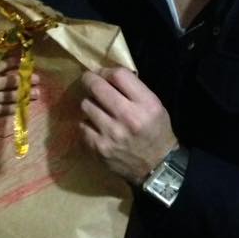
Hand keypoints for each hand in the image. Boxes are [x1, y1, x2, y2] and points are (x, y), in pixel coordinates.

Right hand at [0, 42, 38, 117]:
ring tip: (37, 93)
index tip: (26, 62)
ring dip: (24, 95)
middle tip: (37, 79)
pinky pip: (3, 110)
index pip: (3, 65)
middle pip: (10, 82)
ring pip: (10, 96)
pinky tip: (24, 107)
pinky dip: (13, 108)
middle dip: (25, 80)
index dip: (15, 63)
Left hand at [80, 67, 176, 184]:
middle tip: (88, 80)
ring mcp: (111, 134)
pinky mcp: (98, 148)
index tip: (102, 74)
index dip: (106, 71)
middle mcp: (128, 117)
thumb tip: (107, 75)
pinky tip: (96, 126)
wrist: (156, 167)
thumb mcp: (155, 106)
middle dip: (89, 80)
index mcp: (146, 104)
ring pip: (86, 105)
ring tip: (96, 108)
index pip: (119, 75)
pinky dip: (87, 124)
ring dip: (90, 103)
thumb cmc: (156, 132)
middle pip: (97, 87)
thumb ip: (134, 90)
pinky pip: (82, 125)